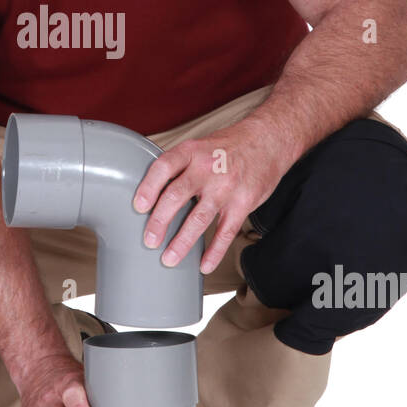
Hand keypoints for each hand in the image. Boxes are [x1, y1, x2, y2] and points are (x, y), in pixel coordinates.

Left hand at [131, 117, 288, 274]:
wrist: (267, 141)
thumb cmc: (227, 148)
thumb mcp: (199, 146)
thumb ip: (178, 168)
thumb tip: (151, 194)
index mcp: (191, 151)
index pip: (164, 167)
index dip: (148, 187)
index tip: (138, 207)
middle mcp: (207, 168)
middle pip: (177, 195)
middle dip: (160, 221)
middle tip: (149, 240)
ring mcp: (226, 186)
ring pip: (200, 218)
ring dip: (182, 242)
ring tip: (169, 258)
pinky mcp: (243, 203)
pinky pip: (226, 232)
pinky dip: (214, 252)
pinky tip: (204, 265)